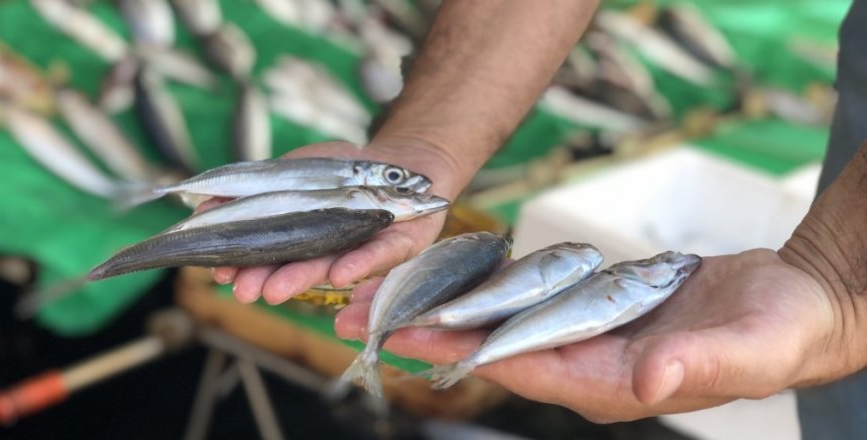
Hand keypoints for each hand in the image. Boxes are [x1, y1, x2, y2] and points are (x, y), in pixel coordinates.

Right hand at [206, 139, 459, 304]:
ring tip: (275, 291)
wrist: (402, 162)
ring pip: (331, 266)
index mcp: (302, 238)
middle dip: (269, 279)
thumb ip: (253, 188)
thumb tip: (201, 203)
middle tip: (245, 292)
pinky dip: (358, 264)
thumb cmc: (344, 170)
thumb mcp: (292, 171)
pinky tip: (339, 275)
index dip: (245, 265)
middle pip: (298, 267)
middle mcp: (330, 250)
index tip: (220, 275)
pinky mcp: (399, 245)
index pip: (270, 254)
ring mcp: (364, 248)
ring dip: (303, 278)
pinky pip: (378, 256)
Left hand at [335, 249, 843, 421]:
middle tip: (358, 315)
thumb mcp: (748, 347)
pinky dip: (486, 288)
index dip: (461, 351)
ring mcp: (586, 339)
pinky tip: (451, 276)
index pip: (521, 365)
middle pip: (492, 347)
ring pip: (501, 322)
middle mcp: (587, 365)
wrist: (790, 307)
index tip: (404, 335)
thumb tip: (646, 380)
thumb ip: (697, 363)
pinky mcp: (592, 312)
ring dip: (443, 308)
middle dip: (426, 332)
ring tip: (383, 292)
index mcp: (613, 381)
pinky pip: (528, 300)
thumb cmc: (776, 330)